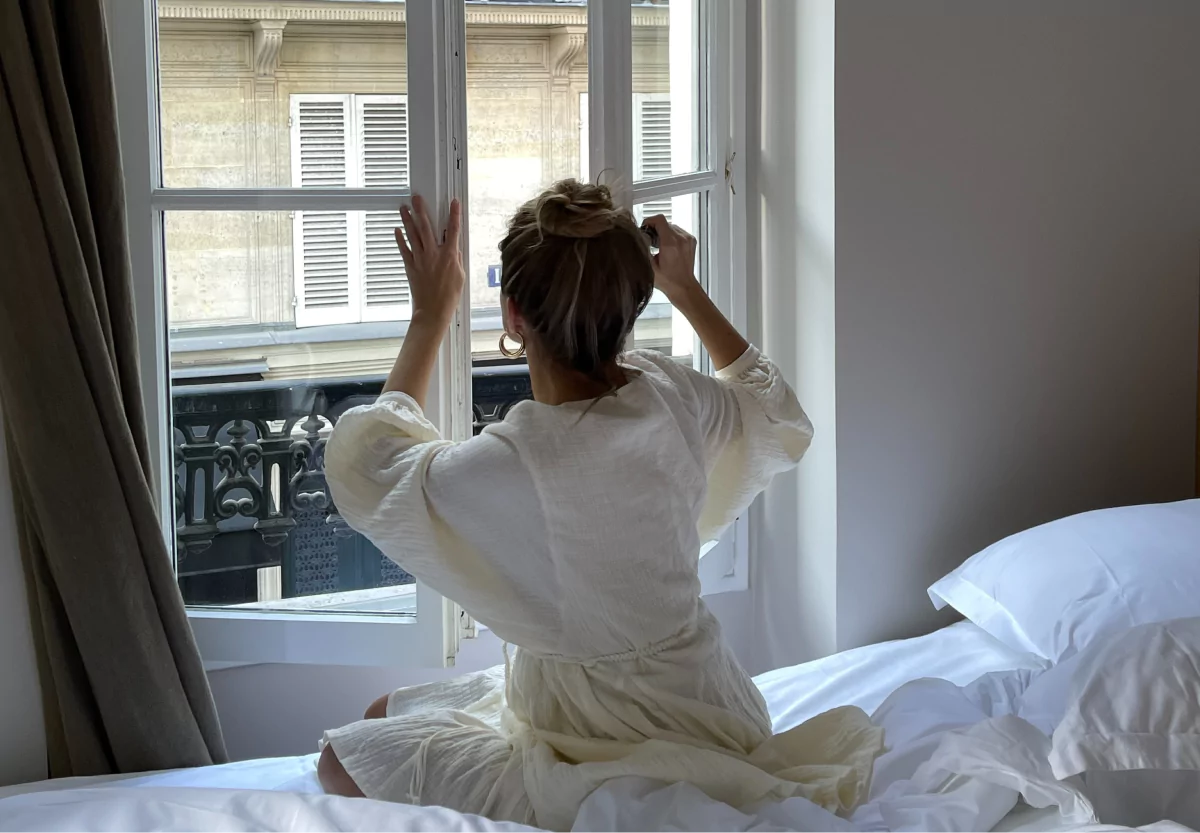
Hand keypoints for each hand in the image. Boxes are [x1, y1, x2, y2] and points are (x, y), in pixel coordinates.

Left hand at [396, 195, 464, 325]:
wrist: (433, 310)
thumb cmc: (448, 297)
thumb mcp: (460, 276)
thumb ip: (456, 259)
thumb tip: (454, 248)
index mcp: (449, 256)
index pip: (453, 230)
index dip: (454, 214)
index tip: (453, 203)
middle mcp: (433, 254)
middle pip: (426, 227)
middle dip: (421, 210)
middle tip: (417, 198)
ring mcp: (420, 259)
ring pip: (412, 235)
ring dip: (408, 220)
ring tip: (404, 208)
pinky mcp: (410, 266)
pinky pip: (404, 249)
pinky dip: (400, 239)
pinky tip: (397, 230)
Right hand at [643, 215, 700, 304]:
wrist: (683, 286)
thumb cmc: (668, 280)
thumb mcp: (649, 266)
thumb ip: (643, 249)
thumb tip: (637, 237)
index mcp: (670, 243)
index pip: (659, 219)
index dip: (649, 221)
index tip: (645, 228)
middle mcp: (681, 239)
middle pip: (665, 223)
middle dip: (655, 229)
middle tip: (650, 241)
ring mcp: (688, 239)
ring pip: (672, 226)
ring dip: (664, 232)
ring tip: (659, 245)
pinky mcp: (691, 241)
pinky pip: (678, 231)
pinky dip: (672, 236)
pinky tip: (668, 247)